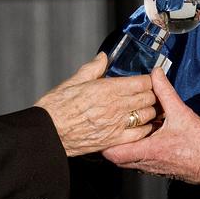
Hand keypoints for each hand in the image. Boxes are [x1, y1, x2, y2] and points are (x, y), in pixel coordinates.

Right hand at [35, 53, 157, 156]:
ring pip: (147, 115)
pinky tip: (142, 125)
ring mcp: (116, 124)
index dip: (148, 79)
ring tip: (147, 108)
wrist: (48, 132)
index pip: (142, 82)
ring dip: (150, 110)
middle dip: (151, 94)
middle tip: (148, 93)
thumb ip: (92, 68)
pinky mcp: (114, 140)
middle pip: (148, 97)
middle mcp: (115, 106)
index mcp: (107, 89)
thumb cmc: (56, 108)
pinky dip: (145, 128)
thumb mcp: (73, 81)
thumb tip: (102, 58)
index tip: (146, 79)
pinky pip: (139, 133)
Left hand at [104, 68, 199, 187]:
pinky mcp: (159, 169)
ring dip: (126, 146)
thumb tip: (155, 74)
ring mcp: (152, 169)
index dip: (104, 142)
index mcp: (148, 151)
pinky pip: (140, 162)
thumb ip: (165, 92)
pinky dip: (138, 150)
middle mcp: (146, 163)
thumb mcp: (181, 112)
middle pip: (117, 158)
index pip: (113, 153)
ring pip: (128, 161)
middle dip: (113, 143)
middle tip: (112, 127)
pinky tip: (144, 137)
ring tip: (126, 130)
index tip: (105, 127)